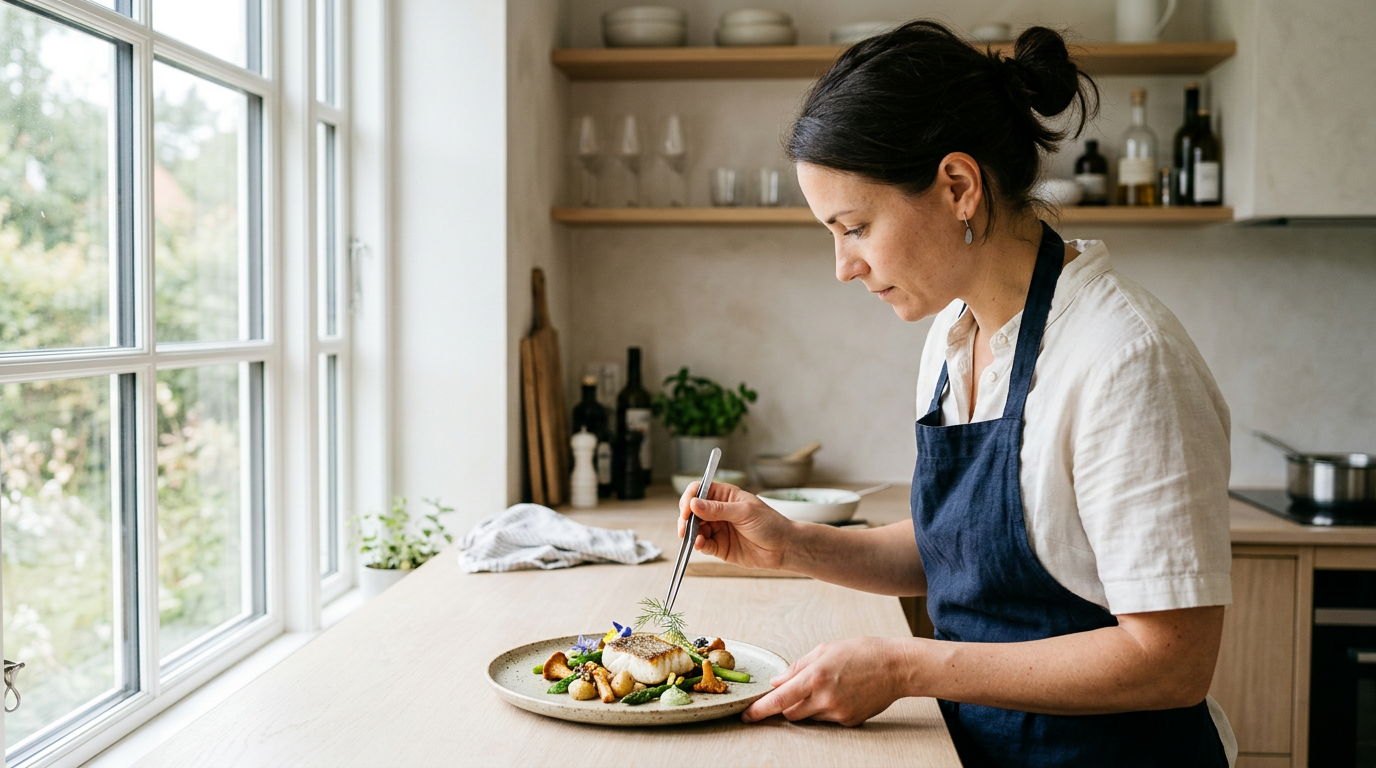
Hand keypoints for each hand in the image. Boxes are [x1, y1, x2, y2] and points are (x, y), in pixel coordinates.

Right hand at [677, 482, 796, 570]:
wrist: (784, 548)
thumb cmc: (770, 524)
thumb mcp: (744, 512)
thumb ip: (718, 509)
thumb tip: (694, 504)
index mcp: (724, 496)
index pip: (699, 490)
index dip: (689, 498)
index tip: (686, 509)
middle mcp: (718, 511)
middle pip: (692, 510)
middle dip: (685, 518)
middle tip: (684, 527)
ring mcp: (717, 529)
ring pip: (694, 529)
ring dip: (689, 533)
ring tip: (692, 538)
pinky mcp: (719, 547)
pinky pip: (702, 544)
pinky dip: (697, 544)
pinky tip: (699, 544)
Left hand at [741, 637, 916, 725]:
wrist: (896, 666)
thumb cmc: (861, 652)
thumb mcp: (825, 650)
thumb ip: (797, 667)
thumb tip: (777, 682)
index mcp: (816, 676)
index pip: (779, 699)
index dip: (760, 710)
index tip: (746, 715)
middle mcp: (825, 698)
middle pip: (790, 712)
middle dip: (787, 704)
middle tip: (798, 689)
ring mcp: (838, 712)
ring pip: (809, 716)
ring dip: (808, 705)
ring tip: (829, 685)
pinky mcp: (849, 721)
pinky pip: (827, 719)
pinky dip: (827, 708)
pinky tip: (843, 693)